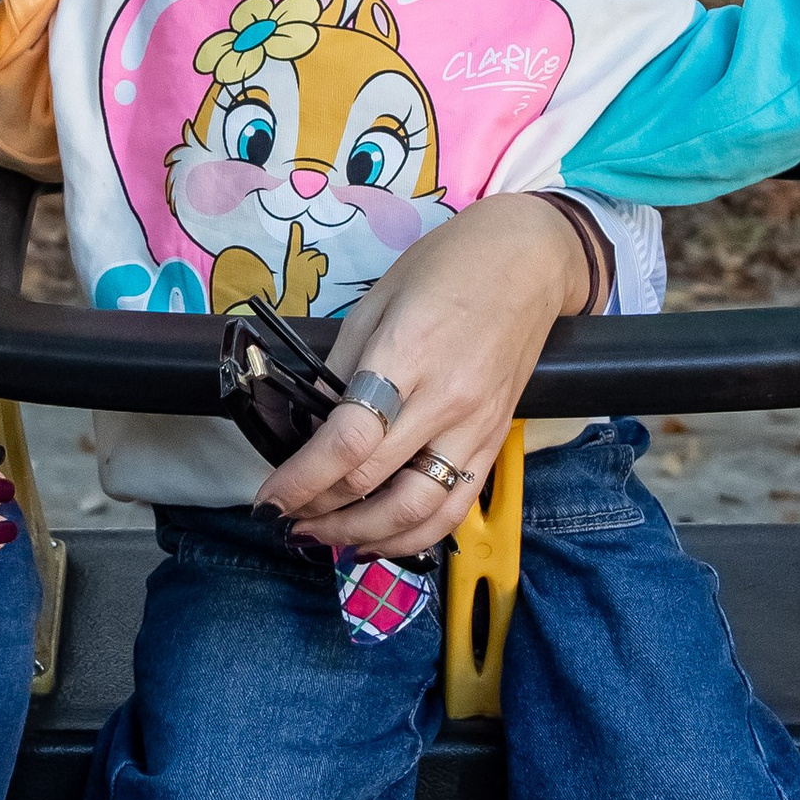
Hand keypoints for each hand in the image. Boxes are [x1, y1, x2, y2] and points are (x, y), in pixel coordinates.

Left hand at [254, 195, 593, 559]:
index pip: (348, 439)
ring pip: (418, 511)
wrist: (529, 261)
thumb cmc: (448, 268)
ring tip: (324, 537)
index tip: (270, 499)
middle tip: (285, 517)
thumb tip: (308, 428)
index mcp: (408, 354)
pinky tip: (379, 538)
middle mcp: (447, 400)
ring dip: (363, 535)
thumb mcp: (376, 303)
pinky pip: (454, 507)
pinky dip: (414, 536)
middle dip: (319, 510)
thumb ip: (341, 370)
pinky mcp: (495, 443)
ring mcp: (477, 428)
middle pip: (374, 481)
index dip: (301, 479)